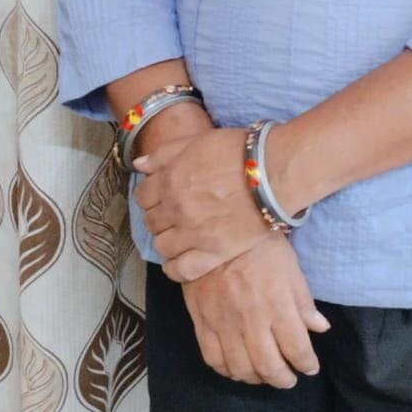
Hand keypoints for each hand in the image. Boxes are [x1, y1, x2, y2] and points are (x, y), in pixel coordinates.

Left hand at [132, 126, 277, 281]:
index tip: (162, 196)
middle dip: (159, 217)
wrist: (273, 173)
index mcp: (169, 181)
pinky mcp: (213, 253)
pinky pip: (181, 270)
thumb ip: (164, 154)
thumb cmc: (238, 152)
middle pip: (151, 222)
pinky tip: (179, 262)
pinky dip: (175, 269)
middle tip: (173, 215)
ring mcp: (192, 234)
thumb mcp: (196, 142)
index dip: (151, 196)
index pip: (142, 196)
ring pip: (161, 246)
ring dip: (166, 241)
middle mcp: (175, 209)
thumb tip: (139, 165)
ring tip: (180, 236)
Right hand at [180, 229, 330, 387]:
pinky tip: (236, 368)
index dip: (306, 364)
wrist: (216, 230)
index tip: (310, 367)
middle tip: (289, 379)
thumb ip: (303, 301)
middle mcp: (251, 319)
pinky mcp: (202, 321)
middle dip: (283, 379)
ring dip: (256, 379)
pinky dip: (226, 370)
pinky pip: (212, 358)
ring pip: (240, 368)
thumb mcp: (290, 268)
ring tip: (264, 375)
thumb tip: (320, 328)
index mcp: (277, 304)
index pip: (296, 349)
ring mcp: (223, 322)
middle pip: (269, 366)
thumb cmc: (260, 246)